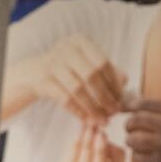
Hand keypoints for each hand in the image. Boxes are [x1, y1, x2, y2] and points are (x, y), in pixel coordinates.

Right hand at [8, 33, 125, 122]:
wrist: (35, 73)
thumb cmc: (68, 68)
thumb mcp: (86, 63)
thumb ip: (107, 70)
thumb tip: (125, 81)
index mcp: (80, 42)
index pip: (103, 63)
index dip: (114, 83)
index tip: (120, 99)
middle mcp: (66, 49)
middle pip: (91, 75)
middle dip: (105, 96)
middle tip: (114, 111)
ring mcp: (52, 64)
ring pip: (78, 89)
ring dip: (93, 108)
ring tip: (102, 120)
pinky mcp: (43, 81)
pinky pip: (65, 99)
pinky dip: (78, 111)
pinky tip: (87, 119)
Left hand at [125, 99, 160, 161]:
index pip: (142, 105)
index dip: (130, 107)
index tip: (124, 109)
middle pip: (135, 121)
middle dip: (129, 125)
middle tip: (130, 128)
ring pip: (133, 139)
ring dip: (131, 140)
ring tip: (134, 141)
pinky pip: (137, 156)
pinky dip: (137, 155)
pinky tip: (142, 153)